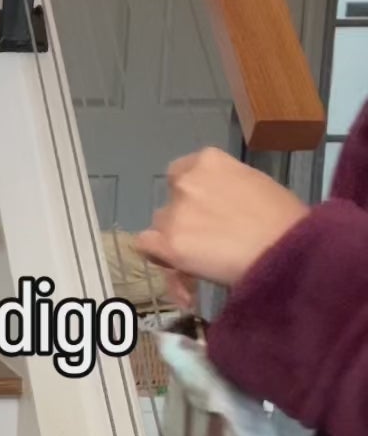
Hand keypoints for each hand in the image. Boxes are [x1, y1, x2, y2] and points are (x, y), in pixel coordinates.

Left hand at [133, 146, 305, 293]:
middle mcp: (186, 181)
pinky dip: (161, 260)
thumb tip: (222, 206)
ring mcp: (175, 212)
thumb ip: (228, 189)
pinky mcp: (170, 244)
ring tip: (200, 266)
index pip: (182, 174)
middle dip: (185, 222)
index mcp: (209, 160)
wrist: (287, 250)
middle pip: (171, 203)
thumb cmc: (286, 220)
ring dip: (176, 242)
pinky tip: (180, 274)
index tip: (205, 215)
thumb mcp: (256, 186)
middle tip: (207, 244)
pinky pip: (147, 247)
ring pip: (161, 227)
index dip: (191, 197)